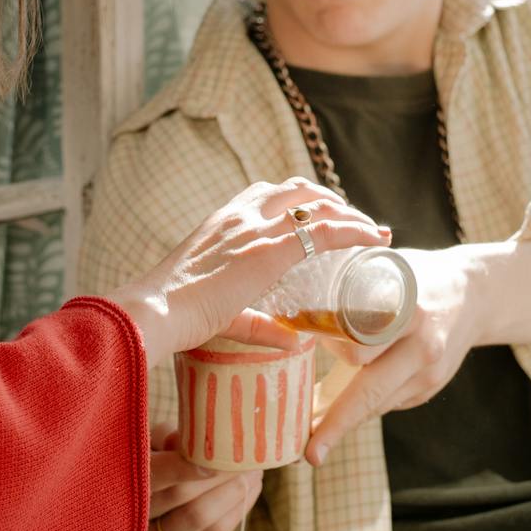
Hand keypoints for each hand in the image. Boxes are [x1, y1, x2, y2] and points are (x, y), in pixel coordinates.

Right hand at [109, 178, 390, 366]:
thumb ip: (259, 326)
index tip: (325, 215)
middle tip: (355, 223)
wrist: (154, 312)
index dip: (302, 201)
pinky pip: (325, 230)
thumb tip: (294, 341)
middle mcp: (240, 216)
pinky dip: (355, 230)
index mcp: (221, 222)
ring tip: (371, 231)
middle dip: (331, 200)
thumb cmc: (174, 317)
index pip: (268, 195)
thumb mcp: (220, 313)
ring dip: (349, 212)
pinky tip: (375, 238)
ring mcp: (256, 229)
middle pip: (296, 189)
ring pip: (316, 203)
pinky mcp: (270, 250)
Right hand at [122, 425, 262, 530]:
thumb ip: (162, 437)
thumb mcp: (149, 450)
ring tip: (254, 469)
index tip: (214, 451)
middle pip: (180, 495)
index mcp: (123, 483)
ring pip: (198, 517)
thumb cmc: (153, 474)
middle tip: (246, 453)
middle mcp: (134, 517)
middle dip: (219, 472)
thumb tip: (186, 437)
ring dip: (233, 490)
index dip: (183, 464)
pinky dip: (238, 509)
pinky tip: (251, 487)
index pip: (152, 474)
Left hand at [304, 246, 486, 465]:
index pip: (361, 348)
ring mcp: (430, 372)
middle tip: (311, 454)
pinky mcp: (432, 387)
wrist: (476, 293)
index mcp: (407, 312)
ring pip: (378, 404)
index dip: (328, 361)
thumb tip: (299, 317)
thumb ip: (352, 290)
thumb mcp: (387, 270)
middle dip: (337, 425)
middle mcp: (422, 346)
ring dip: (344, 418)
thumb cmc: (416, 277)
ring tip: (314, 435)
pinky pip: (389, 402)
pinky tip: (343, 408)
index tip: (304, 378)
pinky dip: (364, 404)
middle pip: (371, 392)